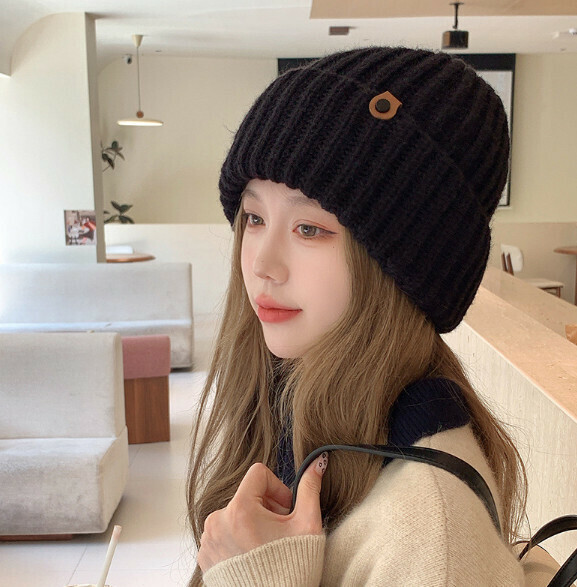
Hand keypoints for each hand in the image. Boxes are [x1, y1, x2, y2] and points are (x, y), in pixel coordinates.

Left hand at [197, 452, 327, 572]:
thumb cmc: (292, 569)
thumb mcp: (307, 524)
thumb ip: (309, 488)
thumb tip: (317, 461)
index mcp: (240, 508)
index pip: (259, 474)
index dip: (277, 488)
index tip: (286, 511)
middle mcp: (218, 520)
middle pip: (247, 495)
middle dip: (267, 507)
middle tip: (280, 531)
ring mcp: (209, 539)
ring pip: (235, 513)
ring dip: (252, 522)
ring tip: (267, 545)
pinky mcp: (205, 556)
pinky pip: (223, 533)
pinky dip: (238, 539)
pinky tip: (253, 556)